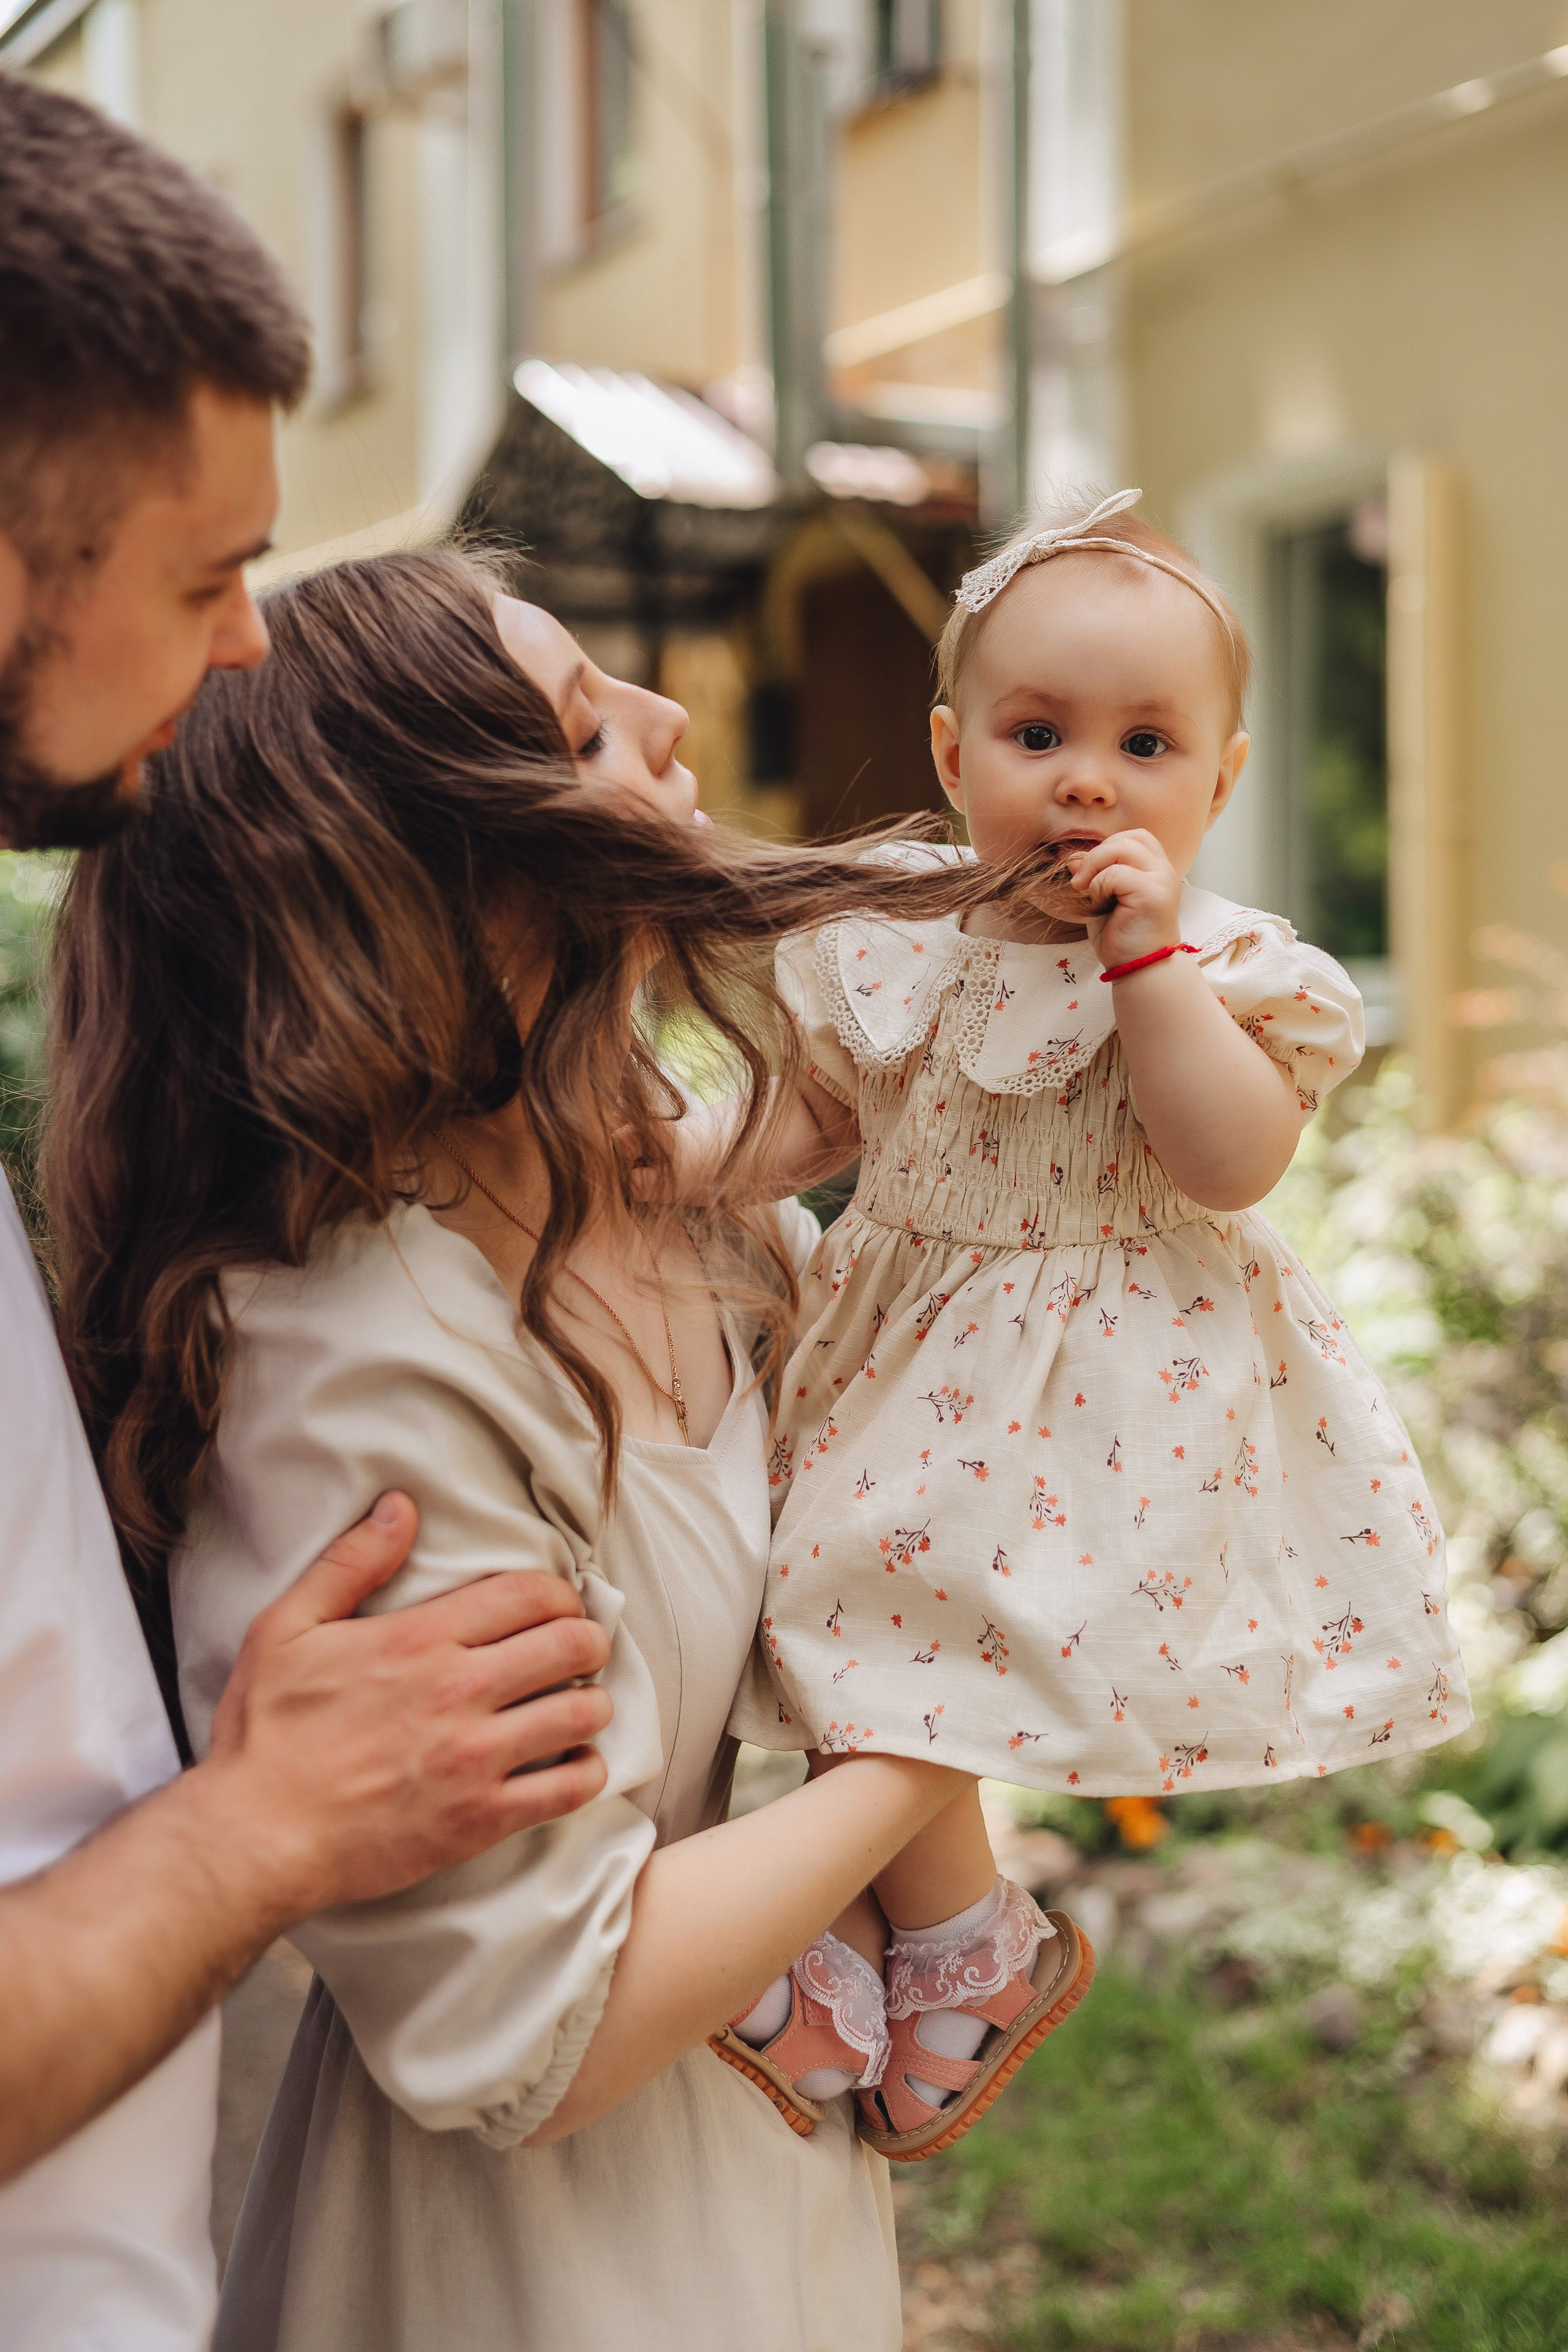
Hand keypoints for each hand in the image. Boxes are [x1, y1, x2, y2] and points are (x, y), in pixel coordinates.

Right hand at [205, 1493, 612, 1917]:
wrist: (255, 1839)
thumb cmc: (266, 1734)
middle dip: (588, 1640)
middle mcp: (460, 1691)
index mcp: (421, 1639)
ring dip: (591, 1703)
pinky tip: (569, 1763)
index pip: (531, 1594)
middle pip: (572, 1645)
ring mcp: (476, 1758)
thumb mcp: (286, 1629)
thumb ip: (350, 1563)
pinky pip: (570, 1788)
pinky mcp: (482, 1819)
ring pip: (583, 1713)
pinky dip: (585, 1771)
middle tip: (578, 1651)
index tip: (558, 1607)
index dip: (559, 1594)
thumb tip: (401, 1507)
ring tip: (577, 1704)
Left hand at [1064, 829, 1183, 969]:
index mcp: (1156, 870)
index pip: (1135, 836)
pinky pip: (1115, 874)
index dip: (1109, 846)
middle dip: (1098, 854)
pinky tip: (1099, 905)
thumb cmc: (1123, 939)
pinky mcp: (1152, 893)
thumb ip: (1095, 877)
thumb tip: (1073, 858)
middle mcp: (1163, 870)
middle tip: (1082, 881)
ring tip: (1087, 892)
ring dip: (1095, 867)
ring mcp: (1161, 880)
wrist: (1140, 970)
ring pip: (1122, 848)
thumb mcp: (1104, 901)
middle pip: (1130, 837)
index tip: (1092, 873)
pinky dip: (1099, 886)